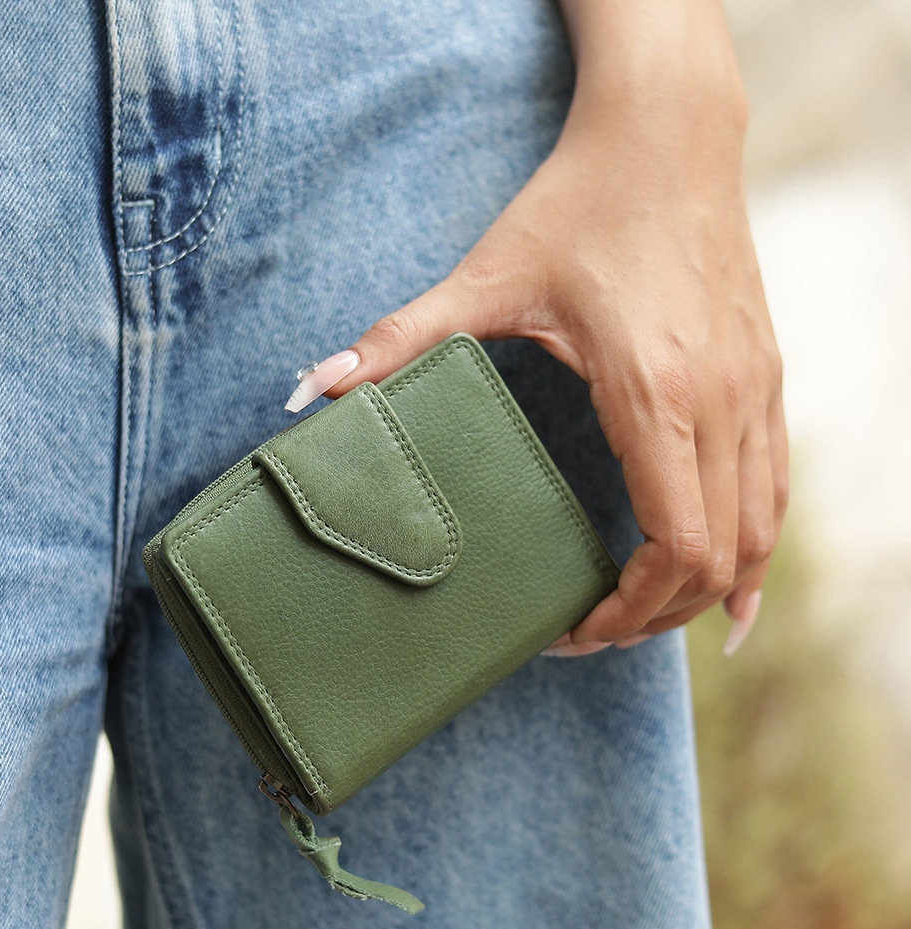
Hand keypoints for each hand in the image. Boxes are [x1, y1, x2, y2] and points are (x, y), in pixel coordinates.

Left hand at [318, 45, 787, 653]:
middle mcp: (721, 400)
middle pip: (720, 558)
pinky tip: (731, 583)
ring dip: (710, 592)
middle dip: (658, 615)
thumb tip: (313, 392)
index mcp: (655, 392)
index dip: (629, 609)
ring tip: (650, 619)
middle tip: (594, 632)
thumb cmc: (581, 203)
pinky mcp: (764, 376)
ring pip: (761, 533)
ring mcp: (754, 389)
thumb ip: (399, 340)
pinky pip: (776, 488)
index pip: (676, 545)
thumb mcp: (487, 276)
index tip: (575, 628)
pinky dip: (754, 548)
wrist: (669, 135)